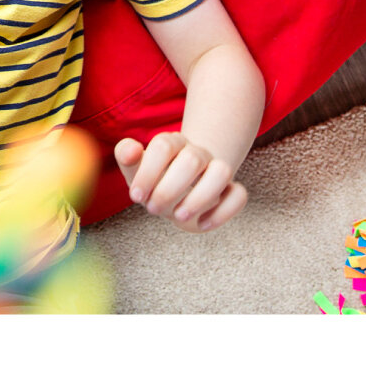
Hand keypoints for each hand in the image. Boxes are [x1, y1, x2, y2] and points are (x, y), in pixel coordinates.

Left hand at [114, 131, 246, 231]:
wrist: (176, 194)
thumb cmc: (152, 181)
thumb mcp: (134, 170)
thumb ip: (126, 155)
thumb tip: (131, 148)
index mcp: (171, 142)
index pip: (163, 146)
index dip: (148, 172)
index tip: (136, 196)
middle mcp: (197, 152)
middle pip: (192, 160)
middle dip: (170, 189)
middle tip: (154, 209)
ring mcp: (217, 170)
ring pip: (222, 171)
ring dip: (201, 198)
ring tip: (180, 216)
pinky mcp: (232, 191)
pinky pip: (240, 195)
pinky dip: (223, 212)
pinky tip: (203, 223)